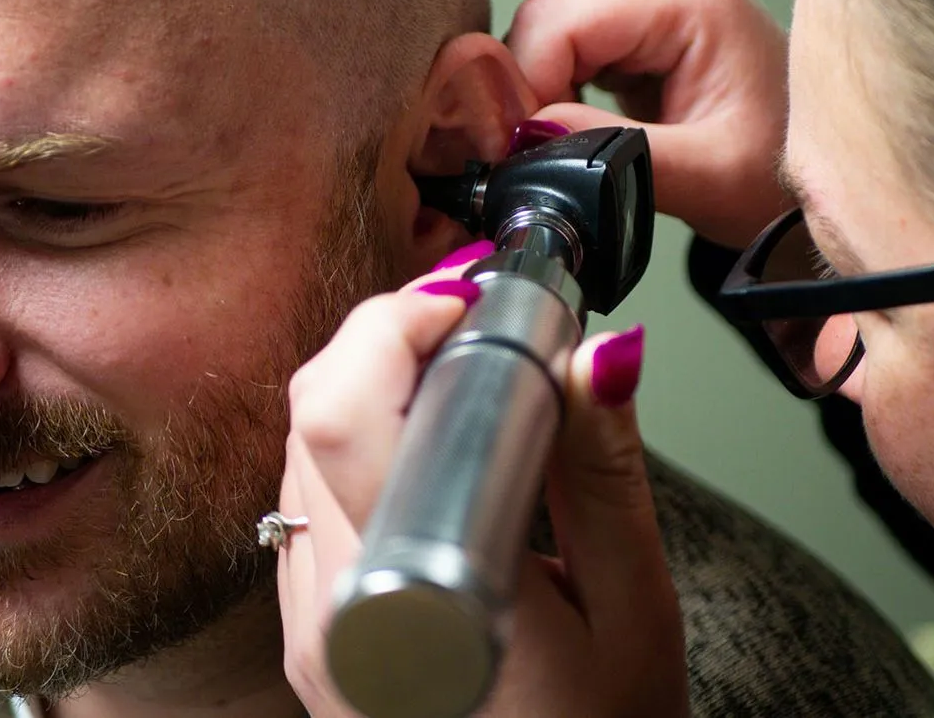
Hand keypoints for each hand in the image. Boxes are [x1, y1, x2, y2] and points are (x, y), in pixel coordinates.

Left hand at [277, 267, 687, 716]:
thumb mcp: (632, 610)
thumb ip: (604, 471)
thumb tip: (601, 352)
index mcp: (411, 600)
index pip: (346, 408)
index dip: (404, 321)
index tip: (477, 294)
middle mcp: (332, 614)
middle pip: (312, 413)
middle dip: (388, 339)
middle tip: (477, 326)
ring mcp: (308, 631)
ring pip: (301, 452)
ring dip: (374, 392)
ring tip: (469, 389)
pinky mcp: (307, 640)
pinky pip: (308, 506)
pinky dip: (363, 454)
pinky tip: (438, 460)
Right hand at [506, 0, 789, 248]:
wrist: (809, 173)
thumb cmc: (779, 168)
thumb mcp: (705, 174)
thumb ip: (611, 150)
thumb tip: (525, 134)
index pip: (552, 26)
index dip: (522, 95)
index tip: (523, 158)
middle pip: (540, 27)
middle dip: (531, 100)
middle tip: (556, 166)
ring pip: (541, 40)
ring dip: (543, 101)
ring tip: (588, 151)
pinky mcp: (631, 12)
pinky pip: (560, 48)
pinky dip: (558, 96)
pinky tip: (594, 130)